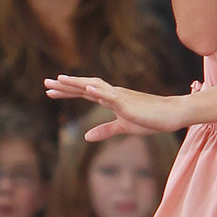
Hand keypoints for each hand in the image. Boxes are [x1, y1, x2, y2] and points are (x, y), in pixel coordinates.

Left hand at [42, 78, 189, 140]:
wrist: (172, 115)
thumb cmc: (151, 119)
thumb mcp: (124, 127)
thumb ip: (105, 130)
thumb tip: (86, 137)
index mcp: (110, 99)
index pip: (84, 93)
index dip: (67, 92)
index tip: (49, 91)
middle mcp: (112, 94)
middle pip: (84, 87)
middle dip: (65, 85)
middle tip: (45, 83)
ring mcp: (120, 97)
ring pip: (95, 87)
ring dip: (77, 83)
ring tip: (60, 80)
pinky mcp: (129, 104)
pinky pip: (111, 96)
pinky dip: (99, 92)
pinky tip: (87, 89)